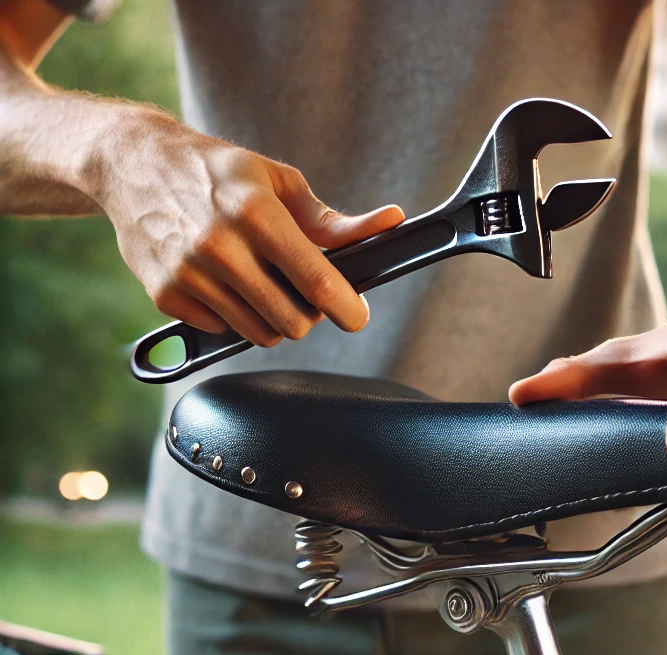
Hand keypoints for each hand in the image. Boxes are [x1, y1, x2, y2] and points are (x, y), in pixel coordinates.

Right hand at [93, 110, 404, 345]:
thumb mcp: (277, 181)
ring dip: (271, 317)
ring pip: (260, 334)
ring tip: (261, 283)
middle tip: (301, 293)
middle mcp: (220, 247)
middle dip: (307, 315)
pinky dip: (231, 315)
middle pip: (292, 323)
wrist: (132, 163)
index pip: (316, 283)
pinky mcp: (166, 296)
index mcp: (256, 213)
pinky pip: (223, 330)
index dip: (347, 309)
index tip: (355, 315)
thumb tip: (390, 223)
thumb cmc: (216, 171)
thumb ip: (332, 219)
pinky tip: (223, 282)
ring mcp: (189, 275)